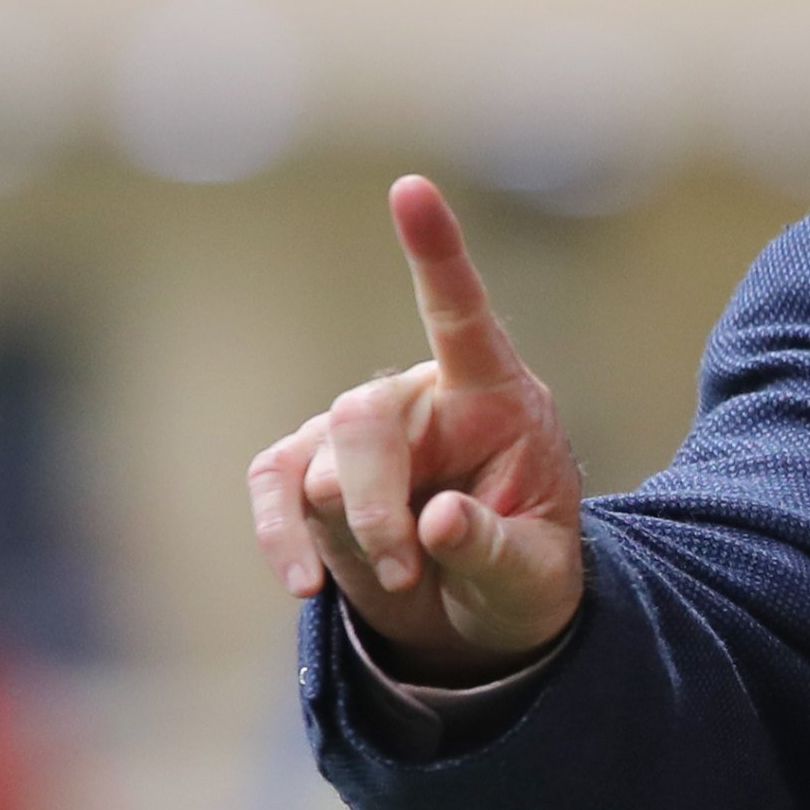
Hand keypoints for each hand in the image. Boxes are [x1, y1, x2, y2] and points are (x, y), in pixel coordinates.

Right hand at [248, 176, 587, 683]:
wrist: (479, 620)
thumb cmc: (523, 578)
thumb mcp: (535, 580)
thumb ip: (494, 549)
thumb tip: (439, 522)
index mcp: (494, 397)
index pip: (462, 315)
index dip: (436, 254)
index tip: (411, 189)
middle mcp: (420, 399)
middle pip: (363, 418)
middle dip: (372, 501)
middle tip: (404, 567)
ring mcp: (357, 432)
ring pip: (315, 458)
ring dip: (345, 530)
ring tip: (399, 582)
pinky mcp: (310, 469)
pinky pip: (274, 485)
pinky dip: (281, 537)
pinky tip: (303, 585)